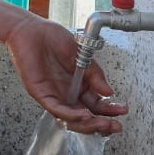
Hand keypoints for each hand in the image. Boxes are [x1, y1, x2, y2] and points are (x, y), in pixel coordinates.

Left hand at [4, 15, 126, 135]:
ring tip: (103, 124)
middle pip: (85, 116)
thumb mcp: (81, 55)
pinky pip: (56, 109)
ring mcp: (54, 94)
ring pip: (71, 118)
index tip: (122, 111)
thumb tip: (109, 92)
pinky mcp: (41, 93)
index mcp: (78, 84)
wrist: (31, 28)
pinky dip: (71, 115)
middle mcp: (67, 92)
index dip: (109, 110)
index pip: (96, 104)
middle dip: (102, 123)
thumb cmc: (52, 37)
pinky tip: (84, 116)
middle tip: (116, 126)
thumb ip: (95, 74)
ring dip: (88, 124)